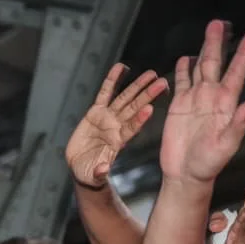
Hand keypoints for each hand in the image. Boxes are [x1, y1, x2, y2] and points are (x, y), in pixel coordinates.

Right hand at [66, 64, 167, 188]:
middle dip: (147, 95)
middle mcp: (117, 126)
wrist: (82, 166)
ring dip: (137, 85)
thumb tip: (103, 170)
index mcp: (118, 141)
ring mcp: (108, 117)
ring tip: (151, 73)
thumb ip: (99, 172)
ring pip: (124, 98)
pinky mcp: (96, 112)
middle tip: (162, 82)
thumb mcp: (93, 175)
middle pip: (134, 108)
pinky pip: (105, 93)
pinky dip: (112, 80)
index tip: (149, 109)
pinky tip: (120, 67)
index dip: (139, 119)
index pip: (132, 128)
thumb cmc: (90, 173)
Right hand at [160, 20, 244, 184]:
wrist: (185, 174)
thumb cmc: (208, 163)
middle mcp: (211, 97)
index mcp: (225, 104)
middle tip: (219, 23)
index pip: (237, 73)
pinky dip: (183, 70)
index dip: (244, 55)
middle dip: (218, 43)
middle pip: (215, 64)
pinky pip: (181, 83)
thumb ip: (238, 125)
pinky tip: (185, 59)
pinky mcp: (178, 107)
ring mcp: (195, 101)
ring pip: (199, 69)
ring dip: (203, 50)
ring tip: (208, 31)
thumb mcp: (226, 146)